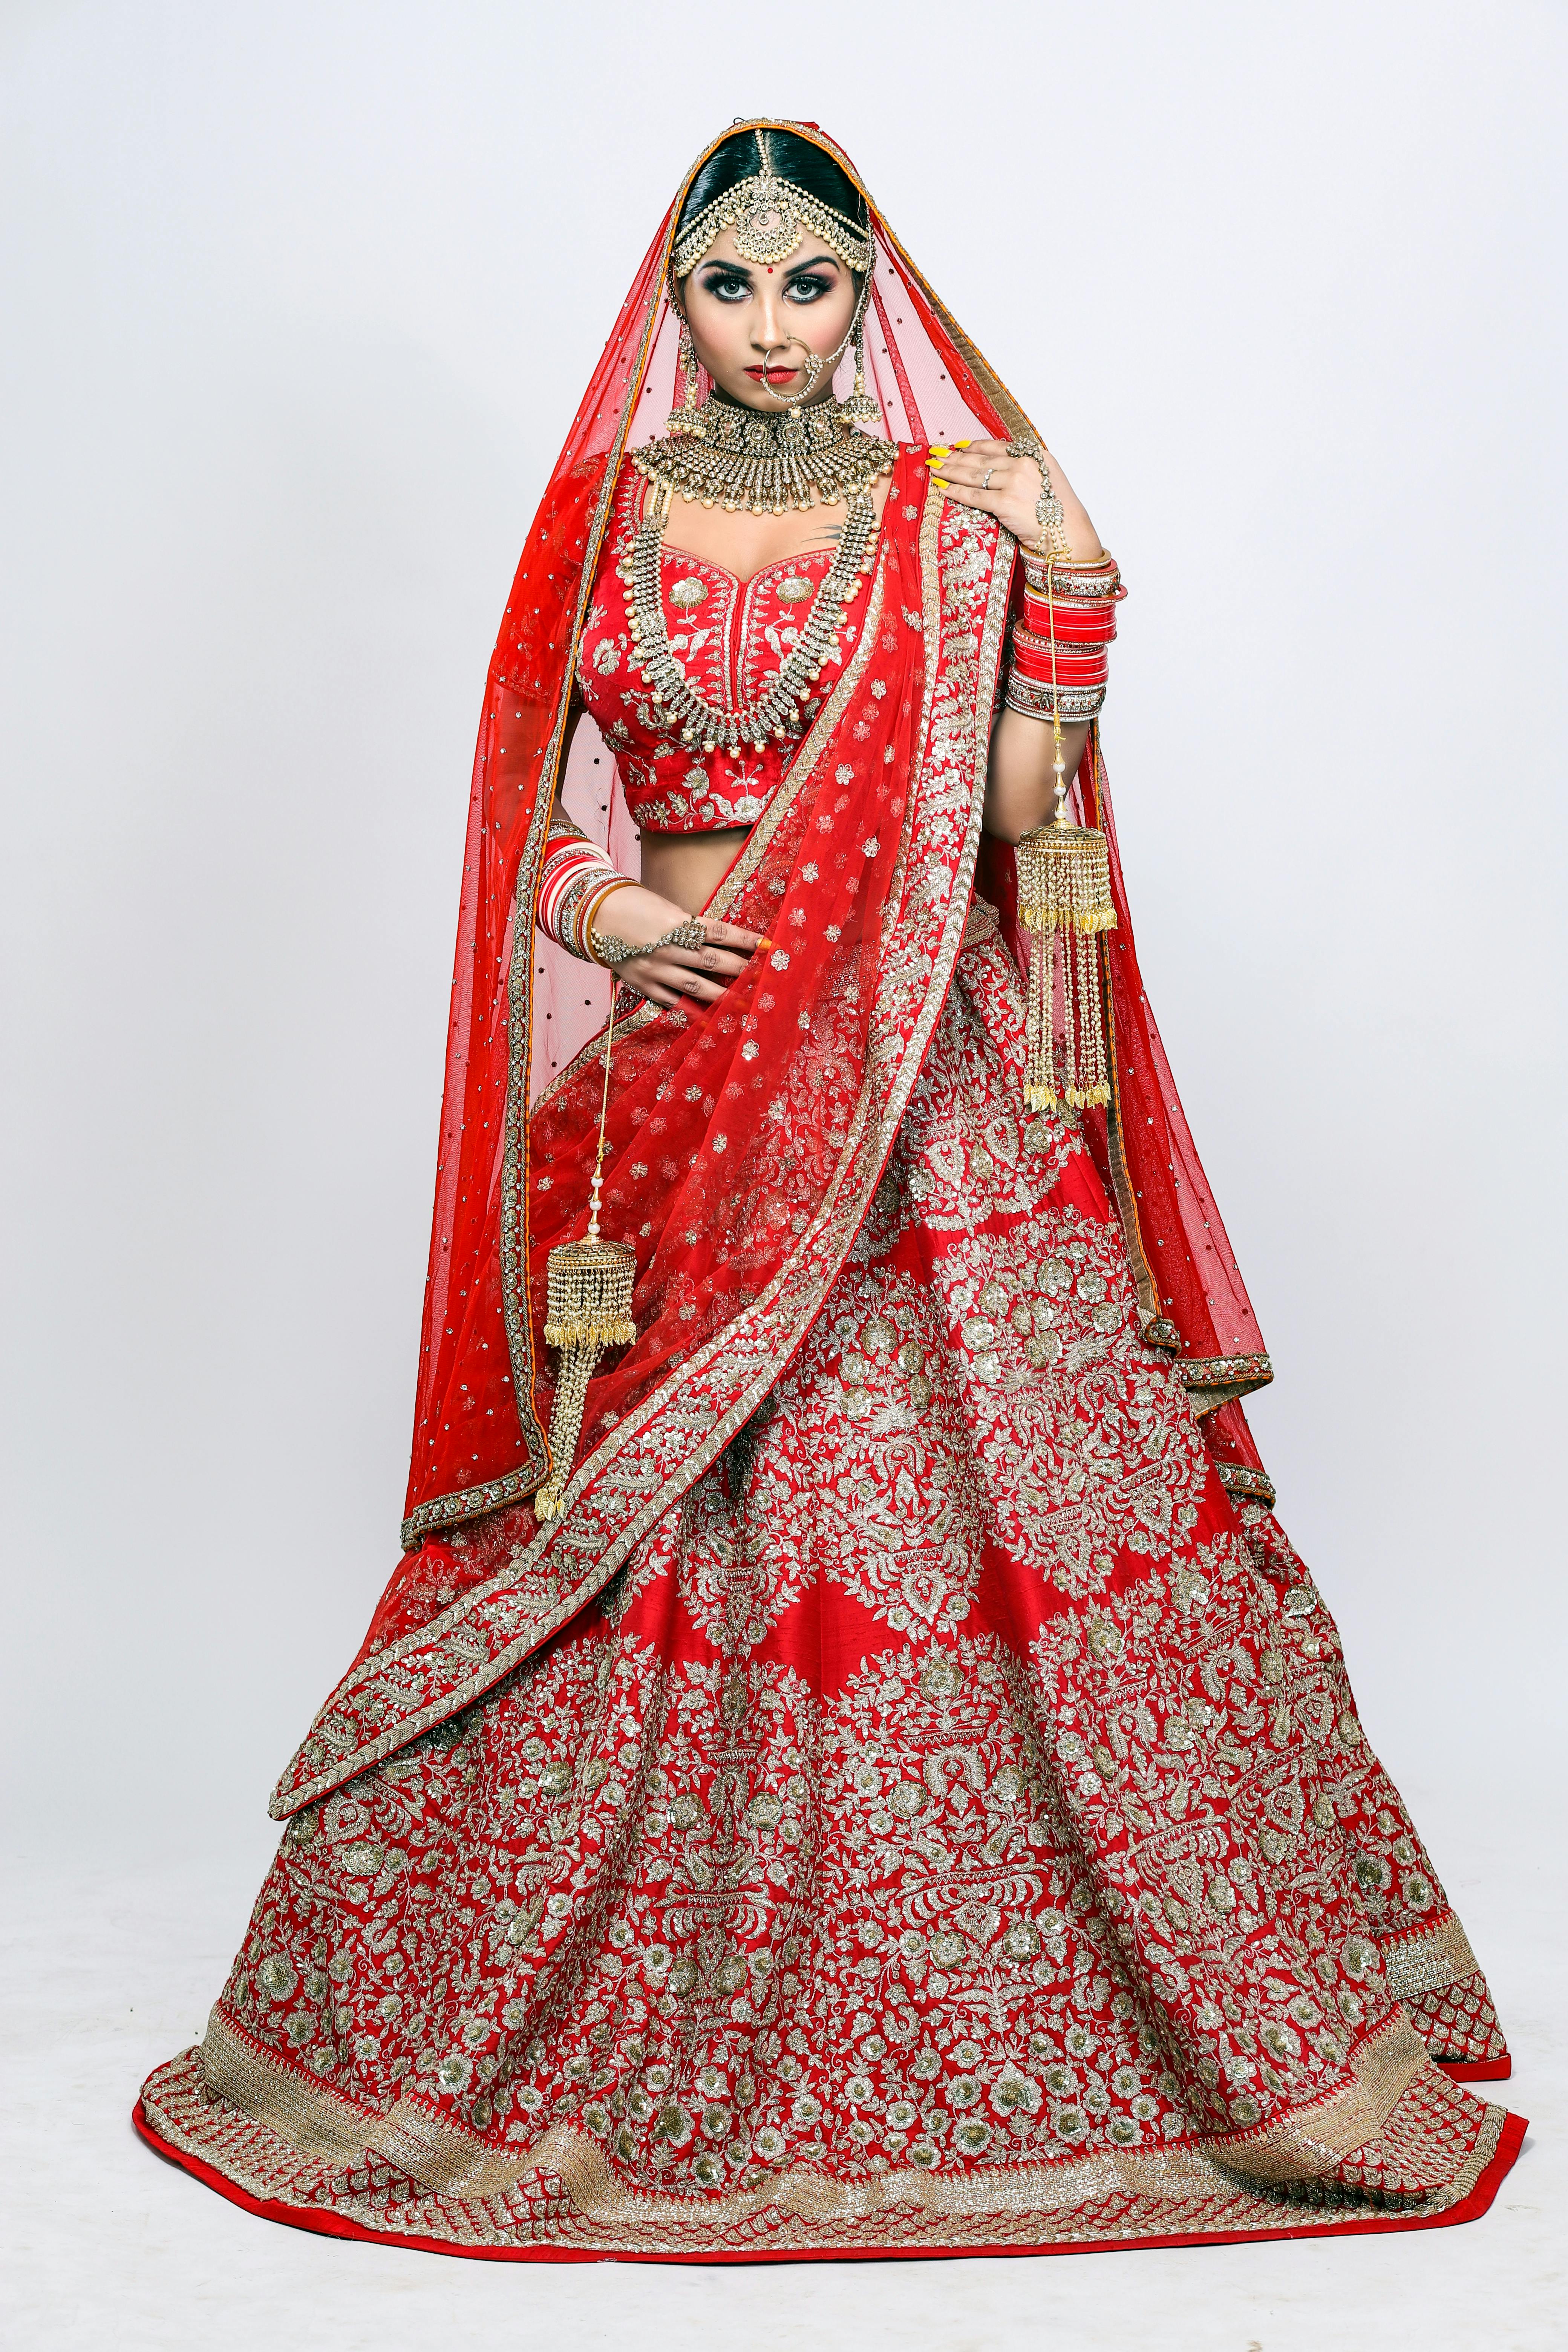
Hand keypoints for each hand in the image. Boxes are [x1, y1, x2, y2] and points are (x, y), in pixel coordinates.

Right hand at [593, 884, 765, 1010]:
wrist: (594, 916)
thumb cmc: (635, 905)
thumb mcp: (666, 908)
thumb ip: (691, 927)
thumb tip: (722, 942)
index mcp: (676, 923)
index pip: (720, 933)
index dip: (746, 941)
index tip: (769, 946)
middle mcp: (668, 948)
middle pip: (713, 961)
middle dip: (742, 970)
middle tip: (766, 978)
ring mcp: (655, 969)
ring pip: (697, 986)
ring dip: (724, 995)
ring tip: (746, 1003)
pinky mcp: (644, 985)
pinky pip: (673, 1001)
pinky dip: (694, 1010)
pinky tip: (712, 1019)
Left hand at [925, 438, 1092, 556]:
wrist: (1070, 533)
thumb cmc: (1060, 512)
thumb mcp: (1047, 480)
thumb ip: (1026, 470)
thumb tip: (1000, 469)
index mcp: (1034, 454)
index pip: (996, 446)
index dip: (974, 446)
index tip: (957, 446)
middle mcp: (1023, 464)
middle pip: (981, 459)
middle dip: (955, 457)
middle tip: (936, 455)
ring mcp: (1013, 482)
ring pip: (974, 474)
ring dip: (950, 470)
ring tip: (934, 467)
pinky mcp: (1005, 502)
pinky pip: (974, 495)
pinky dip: (956, 490)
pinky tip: (942, 487)